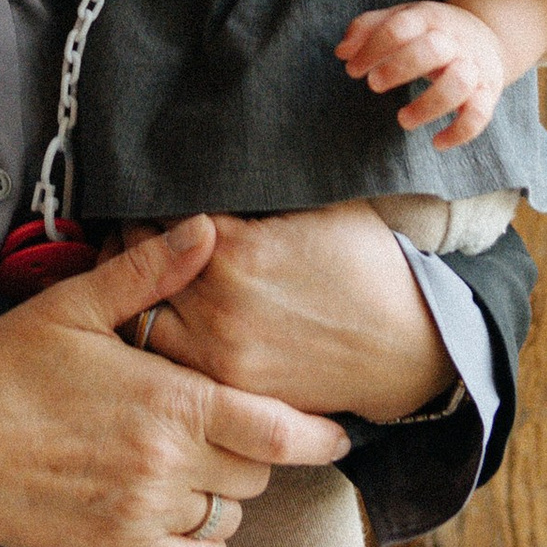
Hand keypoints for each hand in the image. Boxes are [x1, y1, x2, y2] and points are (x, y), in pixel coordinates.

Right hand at [0, 218, 347, 546]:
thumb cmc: (7, 369)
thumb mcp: (75, 305)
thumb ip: (149, 272)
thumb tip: (206, 228)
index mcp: (169, 400)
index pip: (276, 430)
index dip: (318, 436)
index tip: (336, 435)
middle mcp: (167, 463)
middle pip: (257, 474)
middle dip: (256, 453)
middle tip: (229, 431)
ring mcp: (143, 513)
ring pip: (228, 518)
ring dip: (225, 496)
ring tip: (195, 467)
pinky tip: (180, 516)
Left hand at [147, 205, 454, 424]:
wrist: (411, 347)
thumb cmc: (369, 266)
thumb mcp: (320, 204)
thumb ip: (258, 188)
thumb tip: (210, 157)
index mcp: (235, 246)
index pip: (156, 213)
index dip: (152, 204)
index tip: (153, 202)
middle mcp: (217, 301)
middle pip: (135, 261)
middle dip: (136, 243)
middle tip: (140, 236)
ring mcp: (219, 352)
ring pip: (137, 316)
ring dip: (136, 293)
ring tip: (144, 282)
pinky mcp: (229, 389)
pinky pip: (166, 363)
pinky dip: (157, 340)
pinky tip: (165, 324)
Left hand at [338, 0, 507, 147]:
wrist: (488, 34)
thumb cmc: (432, 30)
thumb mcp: (403, 18)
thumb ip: (369, 28)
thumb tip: (342, 52)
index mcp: (428, 19)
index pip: (399, 27)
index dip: (371, 49)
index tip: (352, 70)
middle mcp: (454, 41)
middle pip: (432, 49)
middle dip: (399, 67)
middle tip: (374, 85)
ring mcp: (474, 67)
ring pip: (458, 83)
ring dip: (428, 105)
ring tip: (402, 120)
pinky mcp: (489, 92)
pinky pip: (480, 115)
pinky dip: (460, 132)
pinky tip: (436, 142)